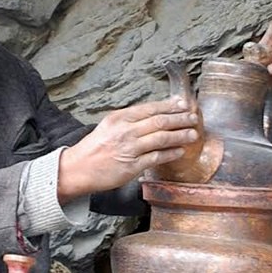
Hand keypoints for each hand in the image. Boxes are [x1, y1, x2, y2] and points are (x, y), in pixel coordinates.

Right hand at [57, 97, 198, 200]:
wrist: (78, 168)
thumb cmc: (93, 147)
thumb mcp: (108, 125)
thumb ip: (129, 120)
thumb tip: (153, 115)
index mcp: (119, 118)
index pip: (150, 108)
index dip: (170, 106)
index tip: (183, 104)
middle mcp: (126, 131)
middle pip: (160, 121)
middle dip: (180, 119)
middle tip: (193, 117)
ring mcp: (130, 149)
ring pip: (162, 138)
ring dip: (180, 135)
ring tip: (193, 133)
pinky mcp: (133, 166)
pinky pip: (157, 157)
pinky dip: (171, 153)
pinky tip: (180, 151)